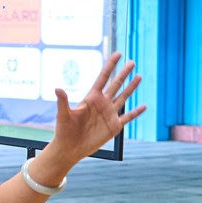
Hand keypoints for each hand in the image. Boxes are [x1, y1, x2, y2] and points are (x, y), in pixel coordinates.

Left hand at [47, 51, 145, 169]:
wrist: (70, 149)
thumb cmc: (64, 131)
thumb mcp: (63, 115)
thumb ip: (63, 101)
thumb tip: (57, 88)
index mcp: (91, 98)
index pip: (103, 77)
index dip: (110, 65)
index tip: (118, 54)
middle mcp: (102, 104)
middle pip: (116, 85)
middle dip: (124, 73)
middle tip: (132, 62)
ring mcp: (109, 114)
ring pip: (123, 98)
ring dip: (131, 88)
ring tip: (139, 76)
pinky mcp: (114, 127)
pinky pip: (127, 117)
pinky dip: (136, 112)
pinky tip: (143, 106)